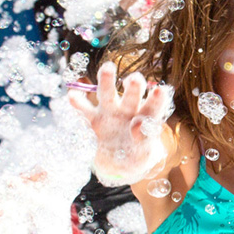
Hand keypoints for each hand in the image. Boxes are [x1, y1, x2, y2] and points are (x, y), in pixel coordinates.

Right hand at [67, 62, 173, 185]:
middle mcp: (128, 111)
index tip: (160, 90)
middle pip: (131, 96)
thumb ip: (144, 139)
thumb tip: (138, 123)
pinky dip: (78, 103)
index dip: (157, 99)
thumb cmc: (136, 157)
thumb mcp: (145, 154)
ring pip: (108, 95)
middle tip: (134, 79)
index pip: (153, 107)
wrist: (118, 164)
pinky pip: (85, 110)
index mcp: (145, 118)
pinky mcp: (94, 120)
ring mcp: (110, 113)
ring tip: (107, 68)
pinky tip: (73, 96)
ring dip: (106, 81)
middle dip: (133, 86)